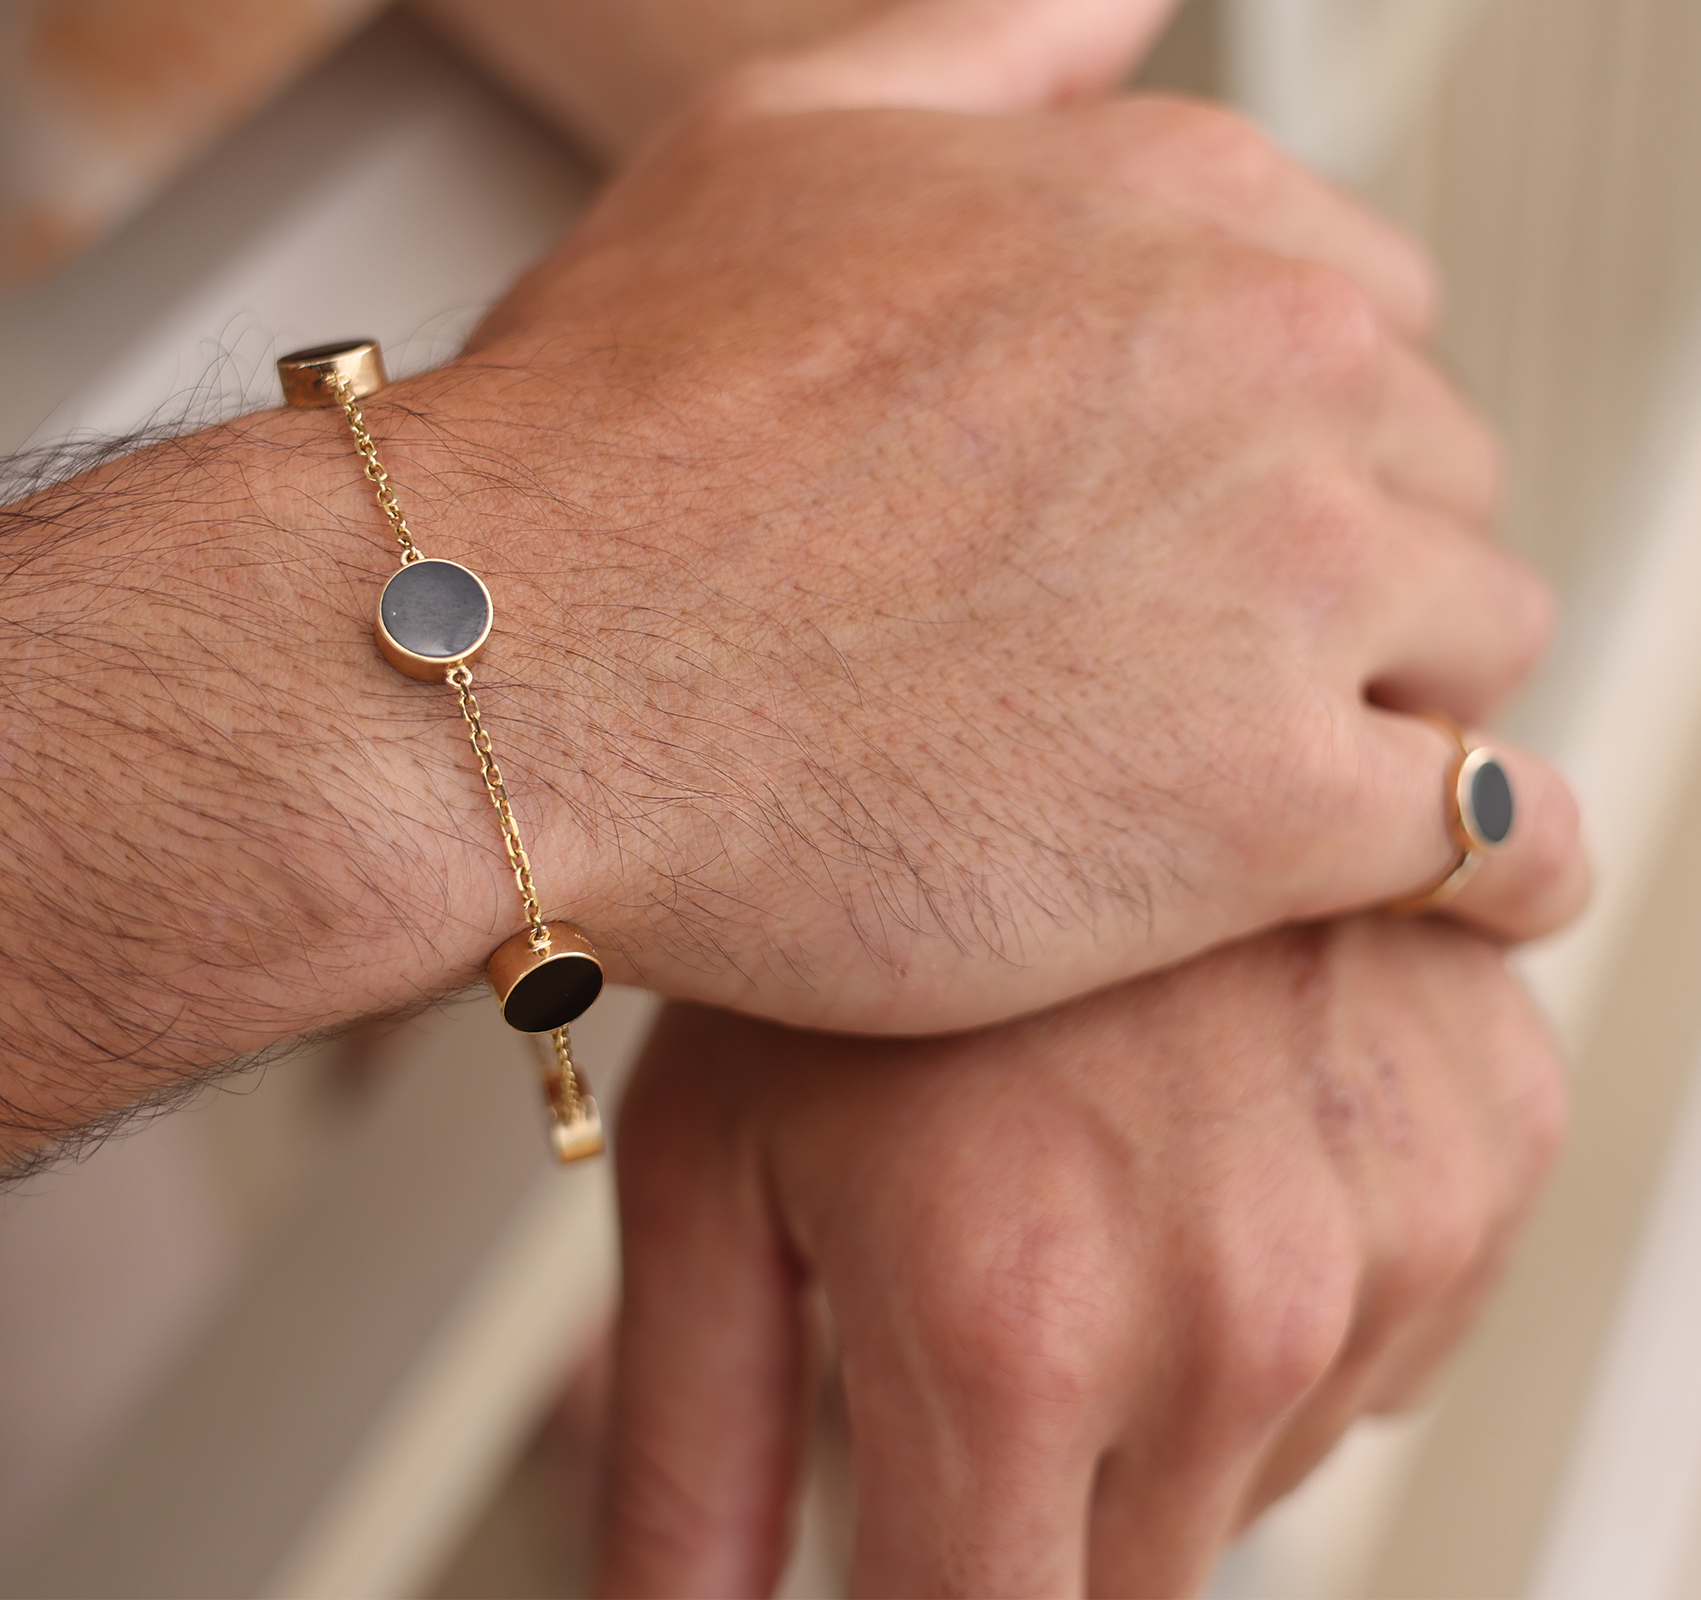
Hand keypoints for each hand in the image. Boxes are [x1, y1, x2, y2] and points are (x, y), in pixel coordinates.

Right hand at [378, 0, 1586, 1033]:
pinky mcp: (1276, 803)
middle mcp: (1278, 357)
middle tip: (1161, 659)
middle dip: (1331, 565)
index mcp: (1181, 204)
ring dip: (1385, 707)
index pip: (1367, 315)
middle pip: (1432, 476)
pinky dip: (1483, 869)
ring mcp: (1294, 576)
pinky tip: (1392, 882)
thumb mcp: (772, 137)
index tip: (1176, 514)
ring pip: (1476, 647)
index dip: (1277, 432)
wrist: (501, 654)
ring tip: (1213, 770)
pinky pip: (1504, 839)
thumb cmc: (602, 424)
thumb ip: (992, 38)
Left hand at [601, 916, 1565, 1596]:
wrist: (1019, 669)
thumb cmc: (835, 902)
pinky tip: (1193, 1120)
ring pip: (1269, 1453)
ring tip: (1080, 1163)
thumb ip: (687, 1452)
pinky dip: (1296, 1269)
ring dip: (1170, 1371)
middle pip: (1137, 1577)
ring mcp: (1387, 1213)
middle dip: (1037, 1479)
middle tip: (975, 1275)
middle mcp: (1231, 1298)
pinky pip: (1395, 1324)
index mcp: (1015, 1322)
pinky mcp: (1490, 1133)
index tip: (916, 1533)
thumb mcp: (710, 1172)